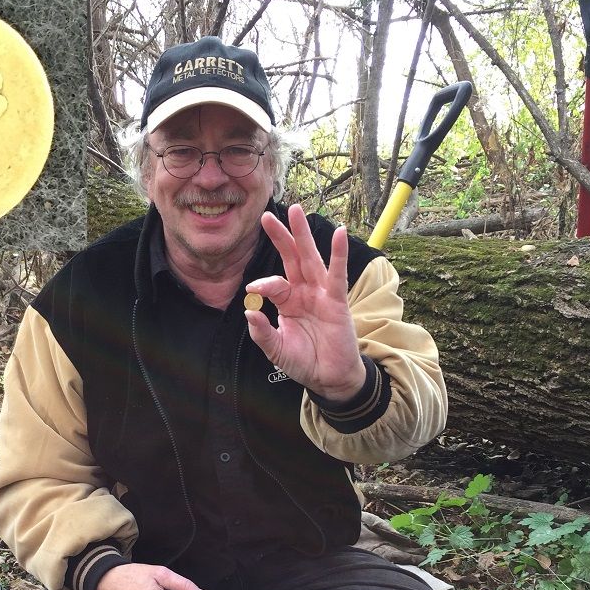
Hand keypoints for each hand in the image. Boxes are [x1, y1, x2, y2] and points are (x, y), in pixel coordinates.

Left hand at [245, 204, 365, 399]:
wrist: (328, 378)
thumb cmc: (304, 362)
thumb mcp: (276, 350)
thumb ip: (262, 333)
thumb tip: (248, 312)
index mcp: (288, 301)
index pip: (274, 284)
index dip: (263, 284)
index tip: (251, 290)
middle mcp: (304, 292)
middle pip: (291, 258)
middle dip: (281, 236)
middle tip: (266, 215)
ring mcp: (321, 294)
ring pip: (311, 259)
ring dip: (304, 235)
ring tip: (297, 211)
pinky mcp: (337, 301)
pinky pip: (337, 274)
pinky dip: (339, 254)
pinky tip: (340, 233)